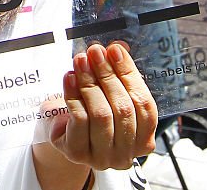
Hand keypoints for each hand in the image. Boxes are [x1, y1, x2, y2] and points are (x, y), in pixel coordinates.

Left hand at [48, 43, 157, 171]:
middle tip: (95, 52)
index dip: (130, 75)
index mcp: (143, 140)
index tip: (115, 50)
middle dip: (108, 75)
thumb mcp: (108, 92)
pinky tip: (69, 78)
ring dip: (90, 82)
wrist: (62, 131)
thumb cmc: (91, 110)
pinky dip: (74, 95)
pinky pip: (80, 120)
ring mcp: (102, 157)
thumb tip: (119, 49)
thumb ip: (119, 74)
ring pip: (102, 115)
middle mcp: (126, 154)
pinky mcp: (78, 152)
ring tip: (81, 60)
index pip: (144, 105)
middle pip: (123, 109)